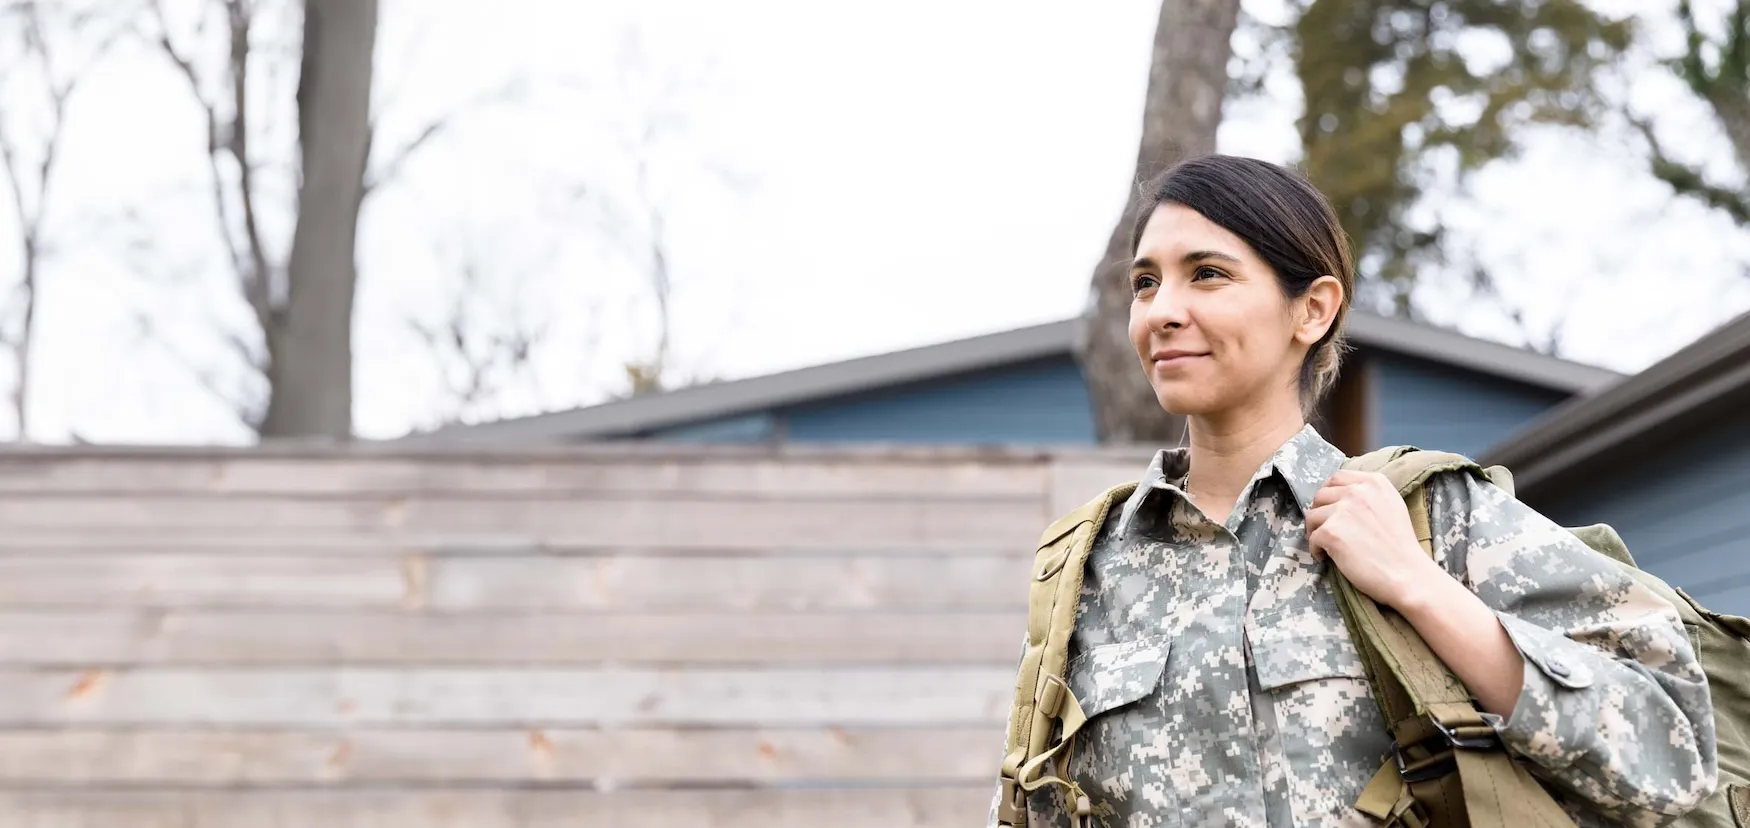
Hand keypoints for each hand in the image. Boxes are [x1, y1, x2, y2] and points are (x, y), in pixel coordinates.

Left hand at [1305, 470, 1446, 610]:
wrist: (1408, 574)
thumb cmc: (1400, 547)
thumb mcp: (1392, 506)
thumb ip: (1369, 495)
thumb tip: (1341, 495)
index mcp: (1374, 482)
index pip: (1337, 478)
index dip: (1329, 493)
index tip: (1329, 508)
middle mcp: (1357, 491)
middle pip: (1321, 495)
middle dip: (1320, 512)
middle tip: (1325, 530)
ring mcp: (1343, 510)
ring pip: (1312, 515)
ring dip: (1315, 531)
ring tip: (1326, 546)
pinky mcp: (1332, 531)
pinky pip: (1312, 538)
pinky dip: (1316, 549)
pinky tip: (1327, 558)